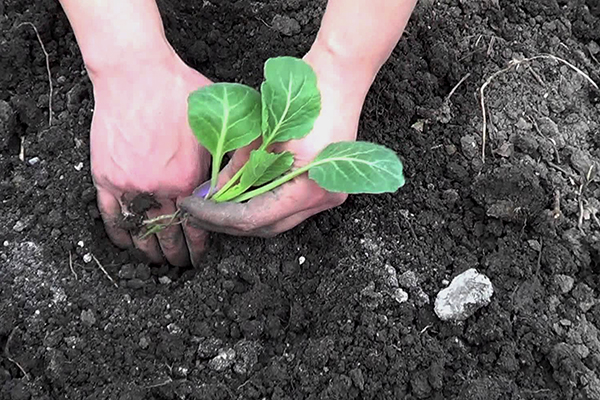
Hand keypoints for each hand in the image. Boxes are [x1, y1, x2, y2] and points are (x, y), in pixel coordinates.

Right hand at [90, 50, 210, 264]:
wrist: (136, 72)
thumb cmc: (178, 92)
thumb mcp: (214, 124)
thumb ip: (224, 158)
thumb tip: (233, 184)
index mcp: (186, 179)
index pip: (196, 226)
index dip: (199, 245)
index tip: (200, 256)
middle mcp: (157, 189)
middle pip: (167, 234)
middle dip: (176, 254)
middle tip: (180, 264)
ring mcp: (128, 185)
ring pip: (139, 230)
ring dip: (148, 250)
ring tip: (156, 261)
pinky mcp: (104, 176)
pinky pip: (110, 214)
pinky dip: (119, 233)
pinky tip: (127, 244)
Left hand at [179, 49, 370, 236]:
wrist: (338, 76)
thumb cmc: (302, 96)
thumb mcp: (260, 133)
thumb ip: (236, 168)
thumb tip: (212, 192)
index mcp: (308, 189)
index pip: (253, 218)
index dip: (217, 216)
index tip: (191, 207)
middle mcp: (322, 200)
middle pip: (266, 226)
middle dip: (228, 221)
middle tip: (198, 211)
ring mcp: (329, 195)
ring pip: (278, 219)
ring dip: (246, 214)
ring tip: (215, 204)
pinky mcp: (326, 185)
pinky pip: (290, 205)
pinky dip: (264, 203)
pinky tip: (242, 194)